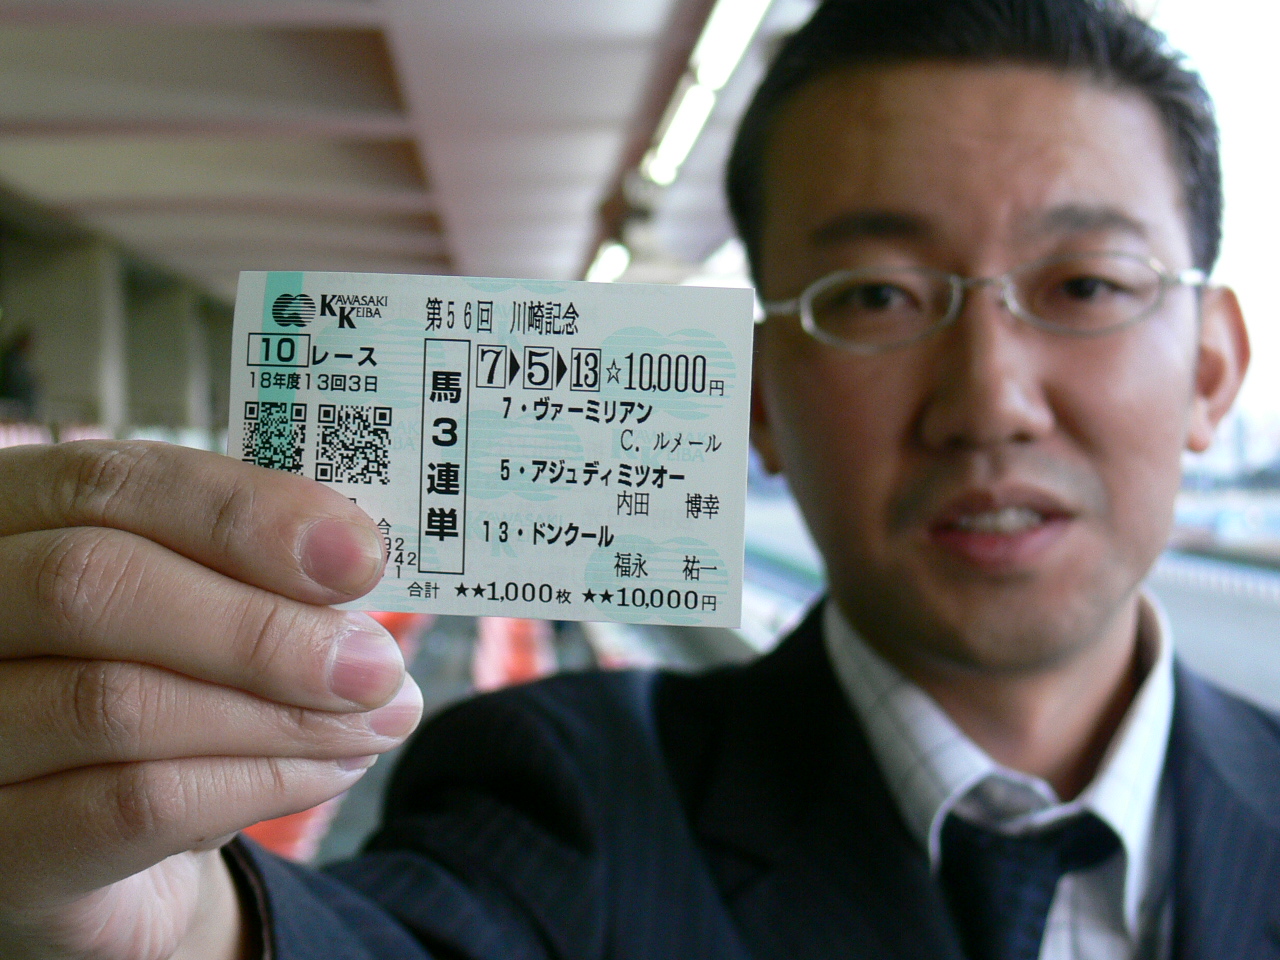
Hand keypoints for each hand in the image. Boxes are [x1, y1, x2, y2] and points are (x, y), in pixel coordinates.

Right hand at [0, 441, 422, 959]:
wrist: (103, 841)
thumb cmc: (161, 684)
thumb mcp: (203, 602)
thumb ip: (257, 565)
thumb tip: (354, 558)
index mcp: (10, 518)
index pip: (106, 485)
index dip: (242, 513)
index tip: (360, 555)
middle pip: (91, 583)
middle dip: (262, 626)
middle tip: (376, 664)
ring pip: (116, 702)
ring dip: (281, 715)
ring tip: (375, 720)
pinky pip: (131, 805)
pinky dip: (257, 784)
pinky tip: (329, 769)